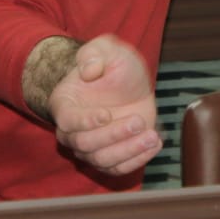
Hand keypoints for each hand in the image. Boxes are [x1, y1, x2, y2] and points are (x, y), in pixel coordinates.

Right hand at [45, 35, 159, 177]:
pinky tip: (155, 144)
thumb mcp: (107, 49)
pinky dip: (137, 160)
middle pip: (85, 144)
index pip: (68, 120)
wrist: (127, 84)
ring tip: (151, 136)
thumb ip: (95, 53)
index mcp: (64, 104)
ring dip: (128, 150)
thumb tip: (89, 70)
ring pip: (102, 160)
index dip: (86, 121)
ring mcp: (90, 148)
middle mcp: (72, 131)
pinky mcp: (110, 157)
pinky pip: (118, 168)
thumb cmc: (112, 66)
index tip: (107, 114)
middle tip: (138, 120)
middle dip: (113, 135)